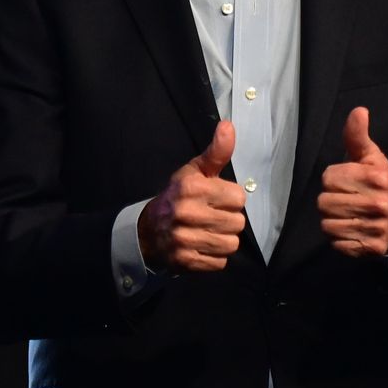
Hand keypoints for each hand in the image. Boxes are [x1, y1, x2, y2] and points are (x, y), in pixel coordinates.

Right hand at [137, 121, 246, 272]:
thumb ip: (216, 151)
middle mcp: (187, 213)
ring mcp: (184, 239)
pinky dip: (215, 256)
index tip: (217, 198)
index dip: (231, 199)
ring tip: (208, 231)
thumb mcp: (195, 171)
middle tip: (212, 216)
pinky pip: (220, 262)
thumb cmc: (179, 196)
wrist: (148, 230)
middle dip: (229, 220)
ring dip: (224, 239)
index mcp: (192, 188)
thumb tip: (228, 125)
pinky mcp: (185, 261)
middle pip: (238, 223)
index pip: (239, 198)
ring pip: (231, 244)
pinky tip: (202, 246)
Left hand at [318, 107, 387, 258]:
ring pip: (327, 224)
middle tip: (345, 199)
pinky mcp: (371, 247)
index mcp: (375, 177)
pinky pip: (336, 243)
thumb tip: (359, 111)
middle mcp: (378, 203)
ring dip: (333, 220)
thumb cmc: (378, 182)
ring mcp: (376, 227)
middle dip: (330, 200)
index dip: (333, 179)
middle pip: (324, 202)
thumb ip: (357, 134)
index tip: (346, 181)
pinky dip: (340, 238)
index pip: (328, 177)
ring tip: (347, 214)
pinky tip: (352, 229)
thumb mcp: (369, 156)